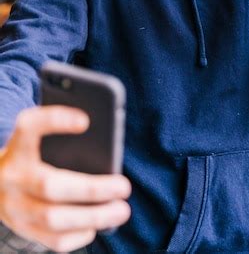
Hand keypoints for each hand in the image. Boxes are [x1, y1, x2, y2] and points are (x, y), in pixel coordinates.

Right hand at [0, 106, 130, 251]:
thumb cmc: (35, 155)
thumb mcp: (40, 141)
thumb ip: (64, 138)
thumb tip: (106, 146)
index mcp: (18, 145)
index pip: (29, 126)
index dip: (56, 121)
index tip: (85, 121)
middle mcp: (12, 175)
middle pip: (49, 185)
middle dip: (92, 189)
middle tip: (124, 187)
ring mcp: (13, 207)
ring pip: (52, 219)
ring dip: (93, 217)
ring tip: (121, 210)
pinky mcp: (21, 229)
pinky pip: (52, 240)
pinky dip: (79, 234)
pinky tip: (97, 224)